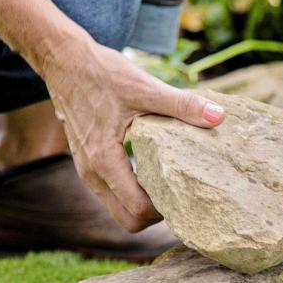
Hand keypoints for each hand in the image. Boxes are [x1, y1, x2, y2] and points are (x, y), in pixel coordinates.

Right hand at [43, 39, 225, 232]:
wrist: (64, 61)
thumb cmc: (101, 73)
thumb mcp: (145, 87)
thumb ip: (182, 105)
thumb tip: (218, 116)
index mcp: (104, 161)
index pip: (137, 210)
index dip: (166, 209)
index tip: (187, 192)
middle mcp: (91, 173)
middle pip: (127, 220)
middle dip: (155, 215)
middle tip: (181, 194)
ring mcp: (86, 170)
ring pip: (117, 208)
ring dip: (142, 204)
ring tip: (170, 184)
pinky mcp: (86, 162)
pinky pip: (111, 192)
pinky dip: (131, 191)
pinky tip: (153, 170)